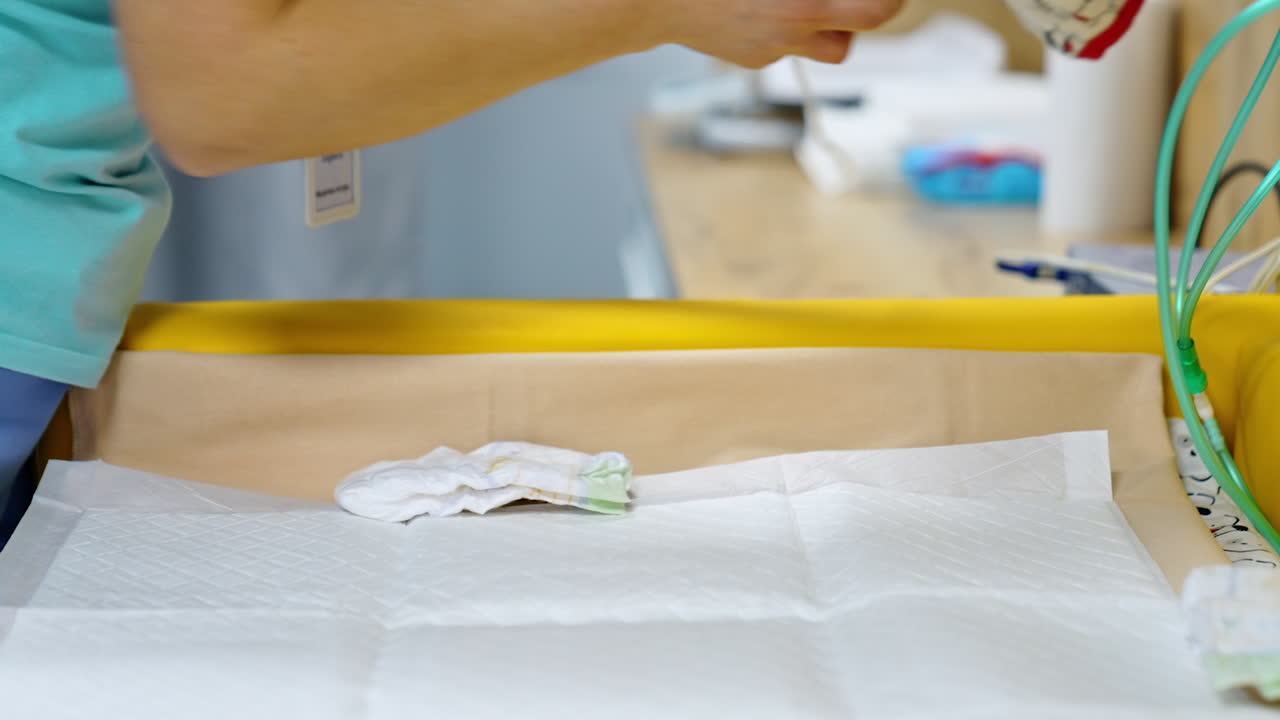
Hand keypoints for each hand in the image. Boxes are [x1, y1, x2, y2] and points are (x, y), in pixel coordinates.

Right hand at [656, 0, 904, 67]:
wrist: (654, 1)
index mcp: (803, 6)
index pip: (876, 12)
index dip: (887, 0)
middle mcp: (791, 33)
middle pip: (856, 36)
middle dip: (867, 14)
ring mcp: (771, 50)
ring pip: (828, 48)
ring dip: (833, 29)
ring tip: (815, 6)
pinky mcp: (752, 58)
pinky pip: (788, 48)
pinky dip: (790, 29)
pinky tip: (765, 8)